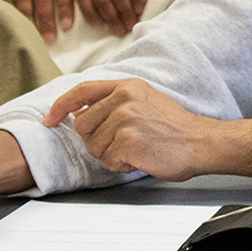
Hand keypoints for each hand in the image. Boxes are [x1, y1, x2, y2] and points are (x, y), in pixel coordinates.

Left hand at [45, 79, 251, 180]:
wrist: (201, 142)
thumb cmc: (175, 128)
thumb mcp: (144, 101)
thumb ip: (113, 102)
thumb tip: (79, 113)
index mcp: (127, 86)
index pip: (81, 91)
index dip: (60, 106)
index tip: (50, 119)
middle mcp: (124, 98)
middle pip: (83, 126)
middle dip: (97, 140)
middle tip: (125, 141)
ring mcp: (125, 119)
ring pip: (93, 146)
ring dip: (111, 154)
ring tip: (137, 148)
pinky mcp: (127, 140)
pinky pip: (107, 160)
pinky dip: (121, 165)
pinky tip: (141, 157)